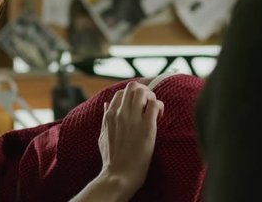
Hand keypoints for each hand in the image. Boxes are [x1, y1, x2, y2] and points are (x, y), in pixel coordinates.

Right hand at [98, 80, 164, 197]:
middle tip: (149, 105)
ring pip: (144, 92)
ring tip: (154, 111)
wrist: (119, 175)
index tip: (139, 106)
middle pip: (133, 87)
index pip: (121, 92)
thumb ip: (105, 118)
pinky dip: (159, 106)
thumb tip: (106, 104)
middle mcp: (121, 113)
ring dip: (152, 97)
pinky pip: (155, 104)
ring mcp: (133, 119)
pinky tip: (160, 116)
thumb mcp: (102, 136)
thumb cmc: (111, 160)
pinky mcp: (147, 127)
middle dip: (144, 92)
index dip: (132, 96)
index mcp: (110, 115)